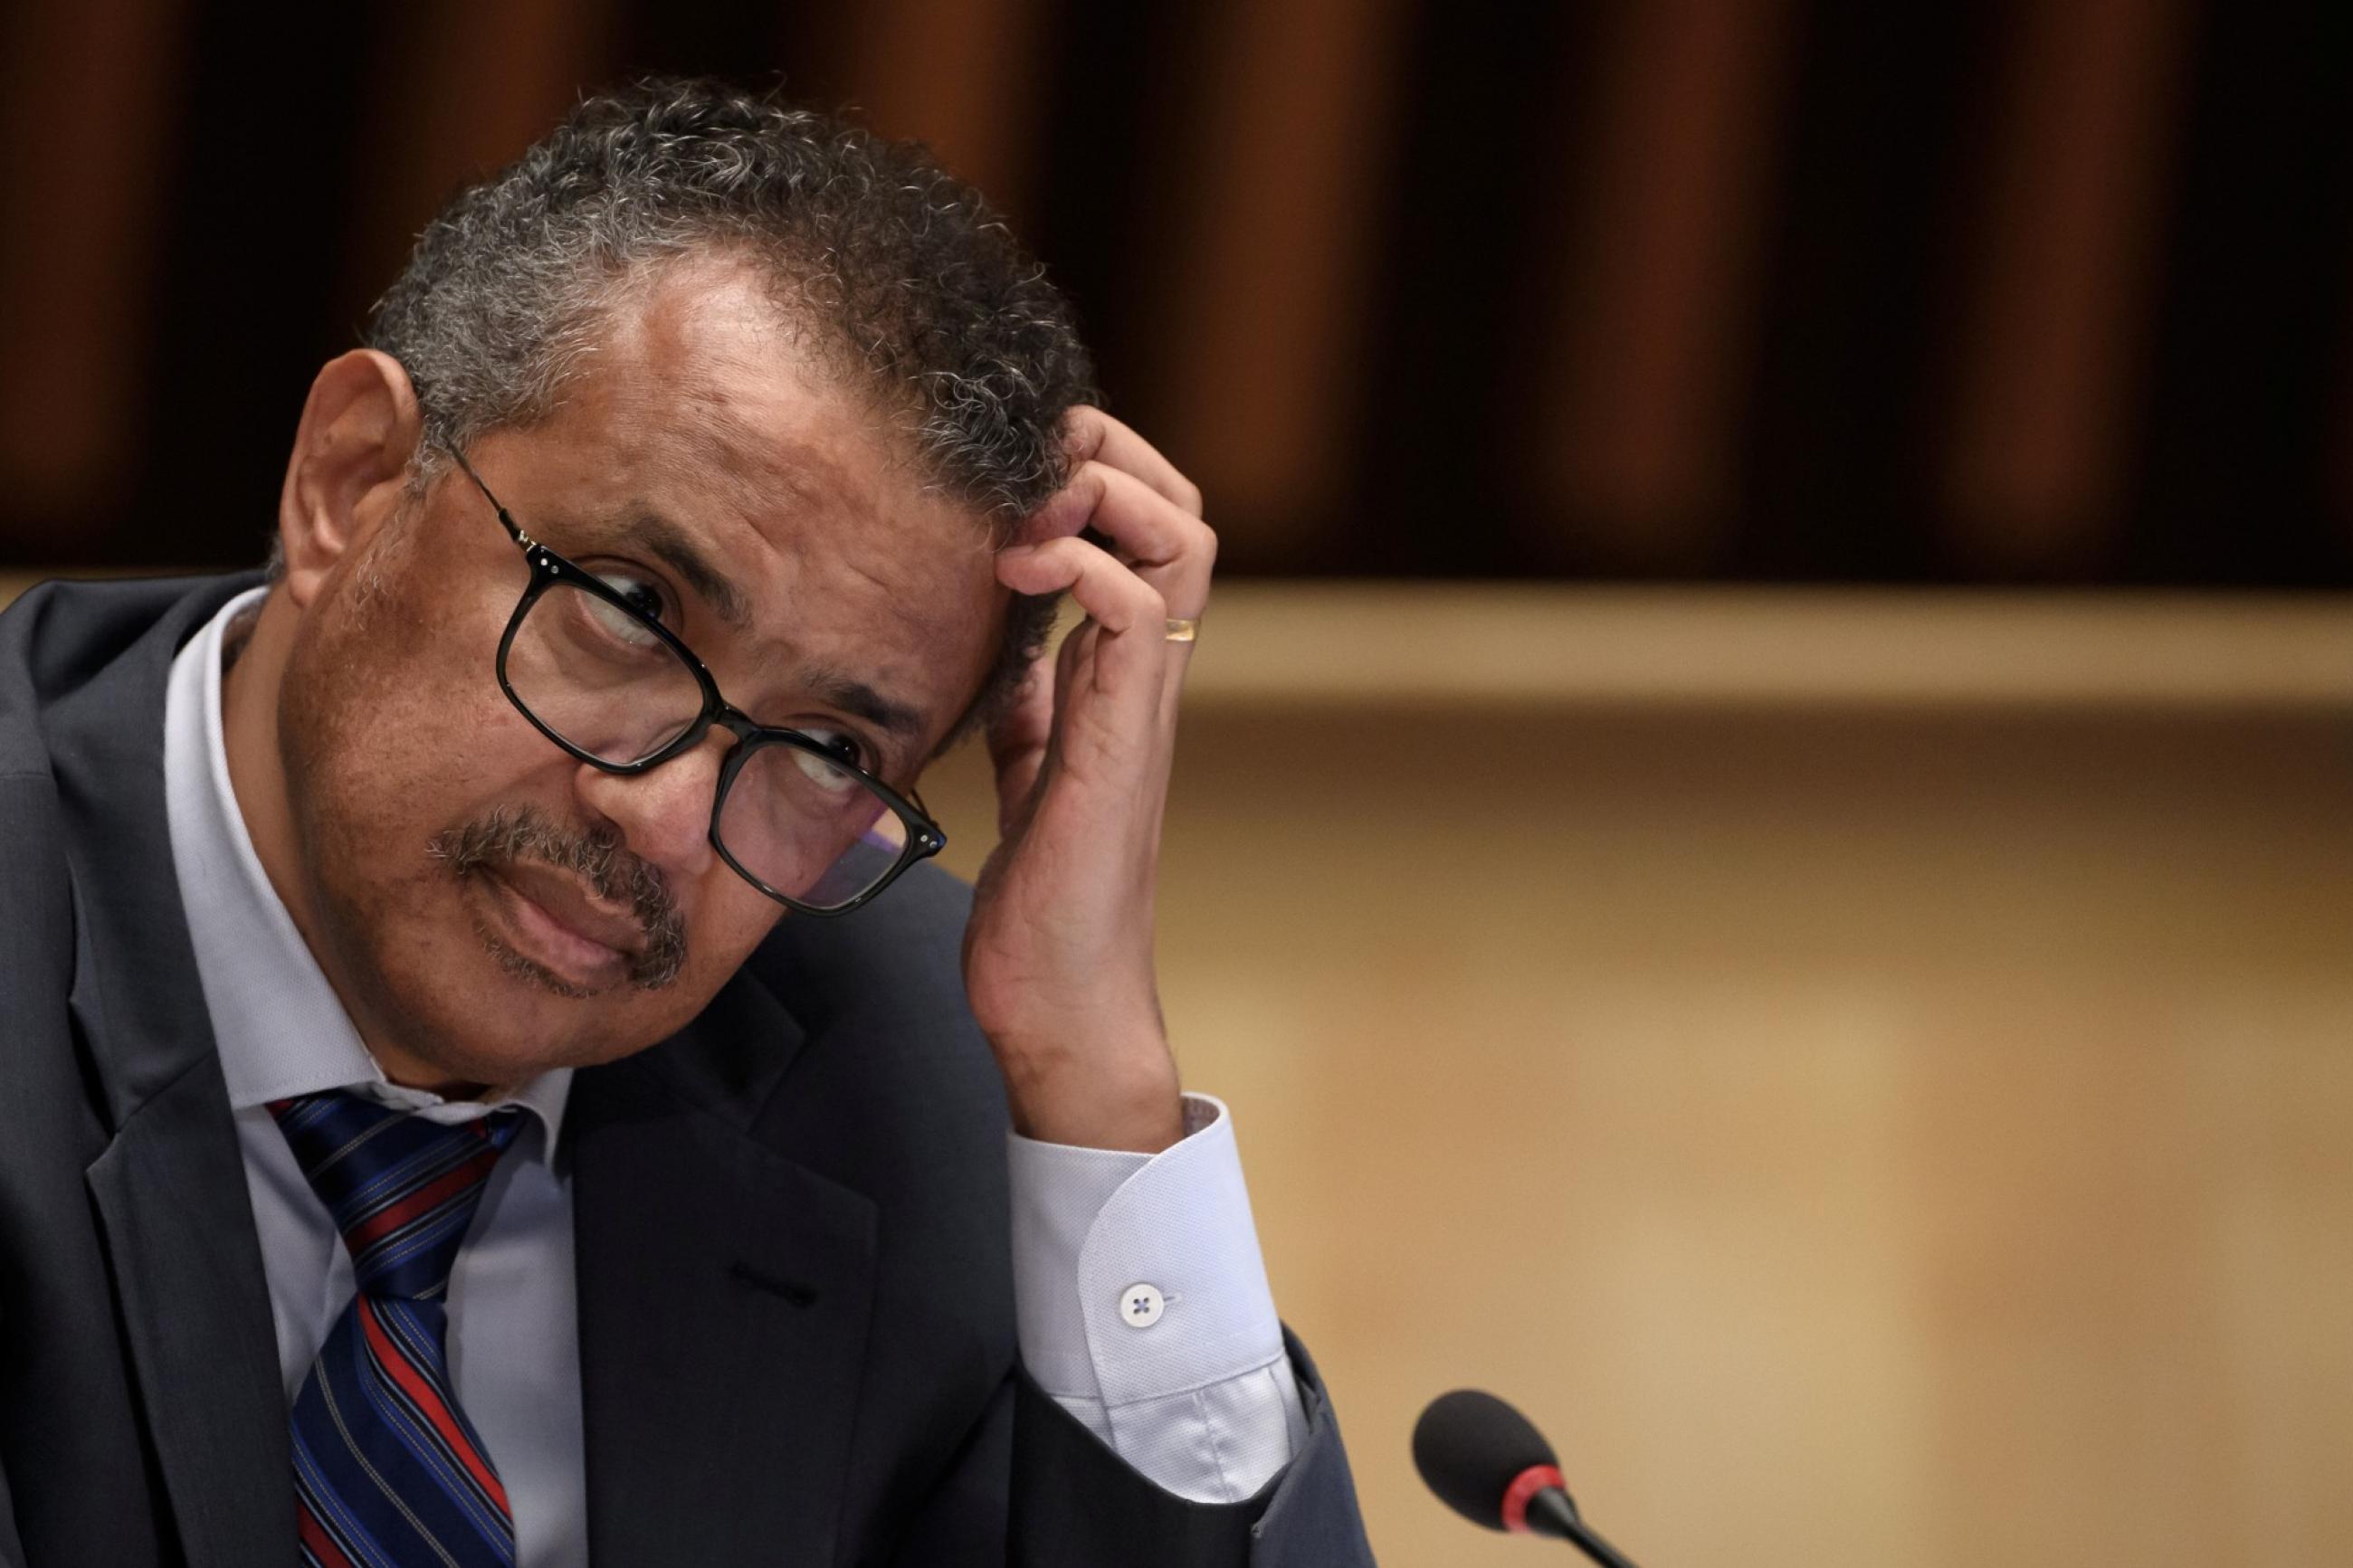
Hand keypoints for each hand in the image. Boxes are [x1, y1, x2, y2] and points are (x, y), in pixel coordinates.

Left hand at [961, 408, 1212, 1152]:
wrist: (1062, 1000)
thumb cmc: (1045, 902)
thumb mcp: (1028, 770)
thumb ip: (1034, 706)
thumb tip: (1012, 653)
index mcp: (1120, 678)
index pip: (1152, 531)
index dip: (1099, 473)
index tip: (1019, 471)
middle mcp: (1145, 679)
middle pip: (1183, 512)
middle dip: (1108, 454)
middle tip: (1030, 460)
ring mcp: (1139, 706)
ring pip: (1179, 542)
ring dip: (1101, 494)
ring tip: (1025, 509)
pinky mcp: (1115, 740)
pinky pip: (1127, 613)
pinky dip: (1076, 565)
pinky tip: (1011, 575)